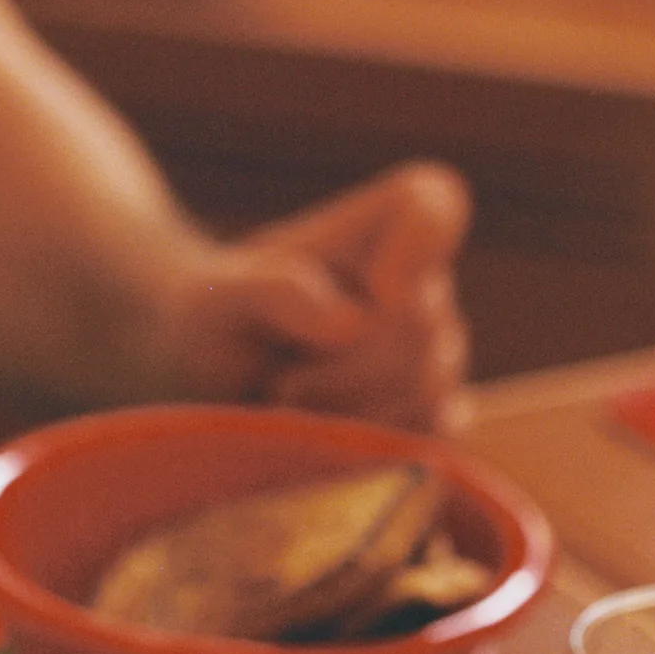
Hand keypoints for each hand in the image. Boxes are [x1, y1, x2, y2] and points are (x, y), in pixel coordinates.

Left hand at [163, 161, 471, 429]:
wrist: (218, 392)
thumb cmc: (219, 325)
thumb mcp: (218, 299)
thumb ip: (273, 292)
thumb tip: (349, 323)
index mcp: (381, 230)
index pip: (434, 203)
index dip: (417, 246)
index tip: (373, 287)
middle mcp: (422, 290)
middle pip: (421, 328)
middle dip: (346, 369)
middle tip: (281, 384)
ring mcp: (437, 358)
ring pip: (430, 391)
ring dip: (351, 415)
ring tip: (295, 410)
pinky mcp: (434, 420)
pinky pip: (431, 440)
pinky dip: (374, 450)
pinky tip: (330, 441)